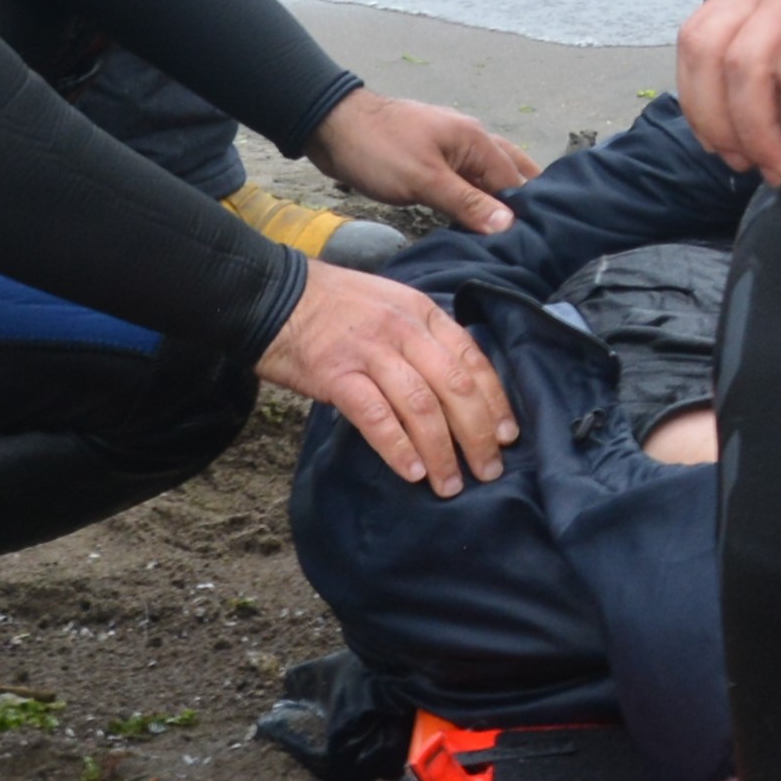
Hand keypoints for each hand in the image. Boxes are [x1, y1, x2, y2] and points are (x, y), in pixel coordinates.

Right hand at [260, 263, 516, 497]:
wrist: (272, 295)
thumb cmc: (334, 307)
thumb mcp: (391, 306)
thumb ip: (423, 339)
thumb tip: (456, 387)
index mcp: (422, 312)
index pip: (473, 359)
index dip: (495, 402)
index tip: (509, 436)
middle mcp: (403, 330)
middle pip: (455, 387)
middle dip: (478, 434)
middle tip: (489, 470)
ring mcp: (370, 352)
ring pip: (422, 407)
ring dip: (442, 451)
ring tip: (451, 484)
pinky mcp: (337, 376)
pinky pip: (377, 417)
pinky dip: (398, 448)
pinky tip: (412, 472)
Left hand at [312, 86, 532, 236]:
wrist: (333, 125)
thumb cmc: (379, 150)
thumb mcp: (424, 180)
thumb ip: (467, 203)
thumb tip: (509, 224)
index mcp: (476, 141)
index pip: (516, 182)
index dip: (527, 212)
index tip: (538, 244)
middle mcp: (472, 141)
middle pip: (511, 172)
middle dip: (525, 200)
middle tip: (537, 236)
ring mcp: (452, 148)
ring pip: (488, 175)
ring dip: (499, 199)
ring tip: (511, 232)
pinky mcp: (433, 158)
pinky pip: (466, 179)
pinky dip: (476, 197)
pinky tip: (475, 218)